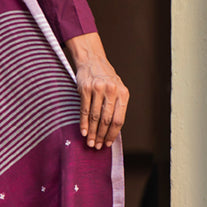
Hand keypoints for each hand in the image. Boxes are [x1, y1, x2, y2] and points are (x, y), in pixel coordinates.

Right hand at [63, 33, 128, 149]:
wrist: (92, 60)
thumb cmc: (105, 78)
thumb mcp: (116, 89)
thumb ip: (116, 107)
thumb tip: (111, 131)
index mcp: (123, 93)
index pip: (119, 120)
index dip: (113, 134)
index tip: (107, 144)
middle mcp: (112, 91)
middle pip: (106, 120)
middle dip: (101, 136)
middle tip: (96, 146)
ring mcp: (98, 89)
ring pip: (95, 117)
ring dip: (92, 132)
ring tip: (89, 142)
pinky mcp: (85, 88)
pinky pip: (84, 110)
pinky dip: (83, 123)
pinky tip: (83, 131)